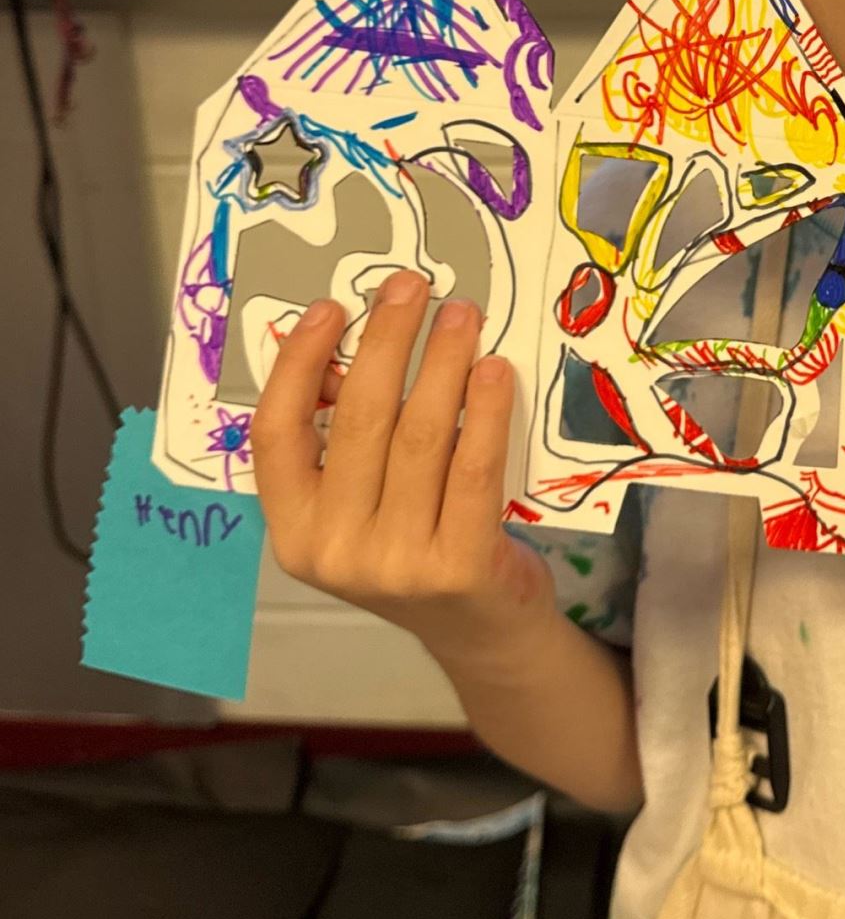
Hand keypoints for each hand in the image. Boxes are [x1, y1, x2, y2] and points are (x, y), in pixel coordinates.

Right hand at [251, 270, 553, 665]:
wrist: (481, 631)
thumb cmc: (419, 547)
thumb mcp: (364, 503)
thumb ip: (352, 439)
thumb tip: (356, 347)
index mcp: (295, 531)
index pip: (276, 434)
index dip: (297, 364)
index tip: (328, 308)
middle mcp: (335, 551)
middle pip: (358, 419)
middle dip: (386, 340)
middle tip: (411, 287)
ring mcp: (396, 565)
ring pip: (419, 435)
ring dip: (442, 362)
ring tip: (461, 315)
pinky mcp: (458, 567)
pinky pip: (473, 467)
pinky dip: (486, 411)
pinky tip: (494, 370)